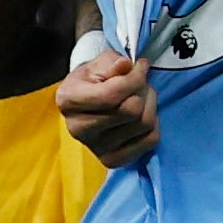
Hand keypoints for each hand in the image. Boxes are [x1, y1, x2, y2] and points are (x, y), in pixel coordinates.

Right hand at [58, 47, 157, 168]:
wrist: (87, 101)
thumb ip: (112, 62)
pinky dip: (154, 124)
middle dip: (142, 89)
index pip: (110, 95)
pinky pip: (150, 141)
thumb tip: (125, 65)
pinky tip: (142, 113)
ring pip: (143, 124)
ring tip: (141, 95)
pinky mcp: (112, 160)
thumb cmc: (93, 79)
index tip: (141, 66)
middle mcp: (78, 129)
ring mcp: (96, 148)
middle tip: (140, 81)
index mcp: (69, 101)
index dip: (134, 78)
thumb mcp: (99, 64)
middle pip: (130, 110)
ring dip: (150, 103)